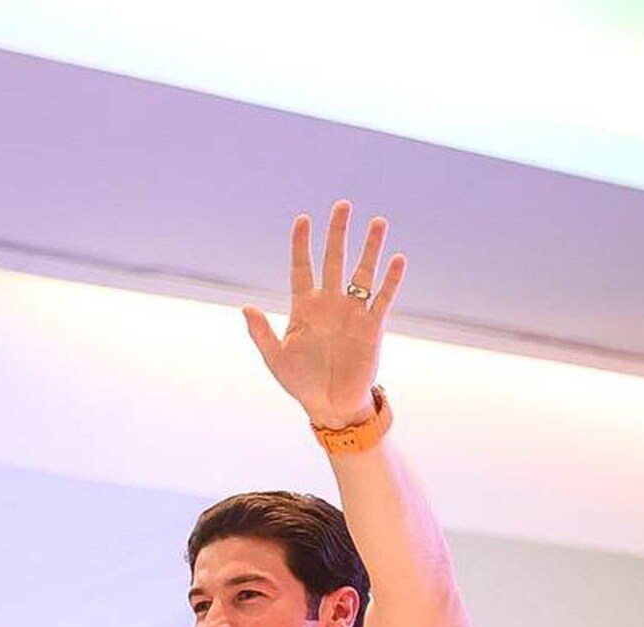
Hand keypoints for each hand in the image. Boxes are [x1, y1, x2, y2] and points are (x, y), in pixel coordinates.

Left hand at [241, 201, 404, 428]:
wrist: (329, 404)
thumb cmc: (300, 382)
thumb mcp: (275, 358)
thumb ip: (261, 333)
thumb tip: (246, 307)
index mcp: (304, 308)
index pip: (301, 268)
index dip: (301, 244)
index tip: (302, 220)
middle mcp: (329, 304)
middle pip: (334, 260)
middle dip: (338, 233)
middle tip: (342, 205)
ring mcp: (352, 313)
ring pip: (362, 273)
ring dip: (370, 248)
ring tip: (378, 222)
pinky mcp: (372, 327)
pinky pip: (382, 299)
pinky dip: (390, 280)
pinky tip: (397, 259)